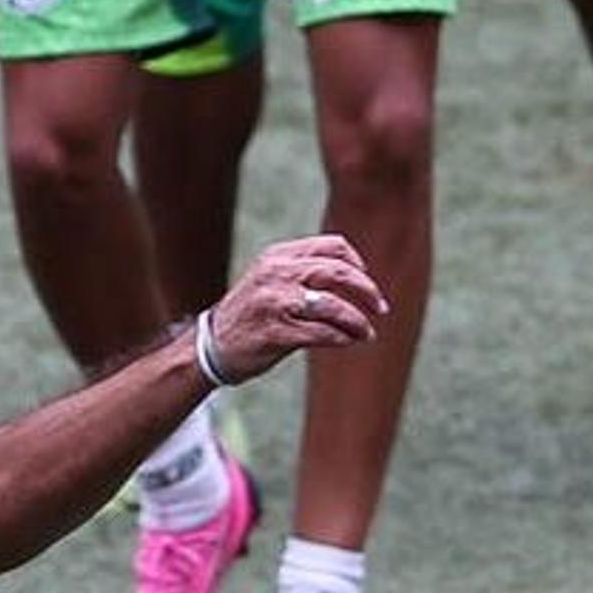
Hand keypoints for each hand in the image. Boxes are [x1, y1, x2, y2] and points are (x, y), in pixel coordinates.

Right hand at [196, 236, 387, 384]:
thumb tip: (357, 279)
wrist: (212, 345)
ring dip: (357, 320)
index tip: (367, 283)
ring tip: (367, 332)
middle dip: (366, 290)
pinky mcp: (274, 333)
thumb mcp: (272, 280)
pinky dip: (341, 337)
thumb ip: (305, 273)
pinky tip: (348, 341)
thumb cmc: (251, 315)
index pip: (332, 247)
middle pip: (337, 272)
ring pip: (332, 305)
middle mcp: (276, 274)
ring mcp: (274, 303)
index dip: (357, 264)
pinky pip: (320, 333)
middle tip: (381, 307)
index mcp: (278, 256)